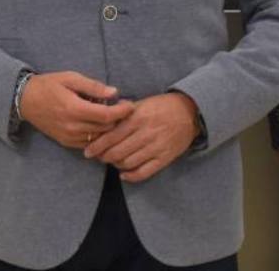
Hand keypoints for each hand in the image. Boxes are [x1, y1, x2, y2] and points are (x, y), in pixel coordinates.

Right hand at [20, 71, 134, 148]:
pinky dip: (98, 135)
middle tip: (124, 108)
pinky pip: (88, 143)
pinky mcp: (65, 142)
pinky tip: (101, 124)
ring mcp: (68, 137)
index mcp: (74, 109)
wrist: (25, 100)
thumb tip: (114, 92)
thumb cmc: (50, 85)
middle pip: (105, 128)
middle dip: (118, 119)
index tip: (131, 105)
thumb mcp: (71, 78)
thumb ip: (94, 87)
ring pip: (98, 138)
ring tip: (114, 115)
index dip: (122, 112)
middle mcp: (72, 127)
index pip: (106, 116)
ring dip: (109, 128)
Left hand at [84, 92, 198, 182]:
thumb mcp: (143, 103)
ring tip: (113, 161)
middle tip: (99, 157)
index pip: (112, 136)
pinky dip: (130, 176)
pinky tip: (124, 173)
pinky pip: (143, 172)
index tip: (87, 151)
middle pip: (117, 152)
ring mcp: (157, 146)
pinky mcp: (165, 157)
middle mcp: (147, 133)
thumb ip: (124, 113)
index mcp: (139, 117)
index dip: (97, 145)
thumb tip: (102, 120)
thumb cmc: (163, 106)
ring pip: (128, 163)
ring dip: (116, 165)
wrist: (191, 112)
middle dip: (103, 157)